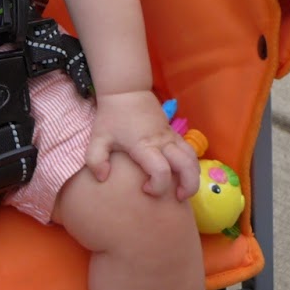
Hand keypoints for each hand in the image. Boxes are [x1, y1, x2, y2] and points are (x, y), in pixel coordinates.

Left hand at [85, 93, 200, 199]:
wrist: (126, 91)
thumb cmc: (111, 117)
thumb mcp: (98, 138)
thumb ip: (96, 159)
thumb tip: (103, 178)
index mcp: (143, 145)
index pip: (161, 170)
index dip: (157, 186)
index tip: (145, 189)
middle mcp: (162, 142)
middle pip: (187, 166)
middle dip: (188, 186)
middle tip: (178, 198)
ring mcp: (170, 137)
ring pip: (193, 158)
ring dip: (193, 176)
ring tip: (184, 189)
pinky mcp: (174, 133)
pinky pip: (190, 150)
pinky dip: (191, 164)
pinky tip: (182, 173)